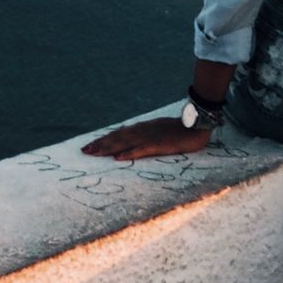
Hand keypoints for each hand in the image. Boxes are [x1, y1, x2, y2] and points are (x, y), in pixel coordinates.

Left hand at [81, 116, 211, 160]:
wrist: (197, 124)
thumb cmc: (182, 129)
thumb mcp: (162, 129)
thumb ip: (149, 134)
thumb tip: (136, 143)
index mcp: (144, 127)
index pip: (120, 133)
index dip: (105, 139)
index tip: (91, 145)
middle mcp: (144, 130)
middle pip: (118, 137)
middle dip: (101, 144)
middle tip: (85, 151)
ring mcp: (150, 137)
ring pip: (125, 143)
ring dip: (108, 148)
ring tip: (94, 153)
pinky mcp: (159, 145)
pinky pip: (141, 150)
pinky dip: (129, 153)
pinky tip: (118, 158)